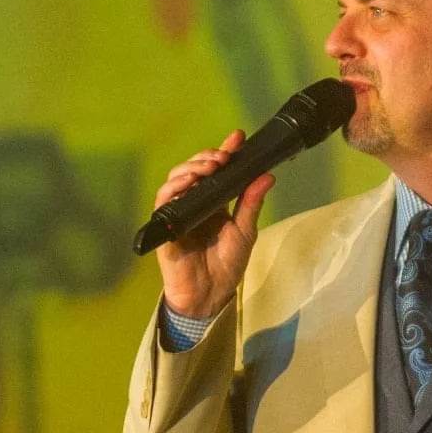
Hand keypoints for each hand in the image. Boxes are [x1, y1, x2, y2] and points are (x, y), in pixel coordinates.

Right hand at [154, 129, 274, 320]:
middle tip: (223, 157)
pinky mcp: (166, 225)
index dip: (224, 150)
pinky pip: (163, 201)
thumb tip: (267, 176)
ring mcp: (178, 212)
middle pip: (194, 169)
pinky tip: (187, 183)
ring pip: (176, 179)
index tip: (237, 136)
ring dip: (191, 168)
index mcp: (215, 202)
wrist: (210, 296)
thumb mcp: (245, 231)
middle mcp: (195, 202)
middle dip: (207, 157)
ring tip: (208, 167)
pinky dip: (174, 188)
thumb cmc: (226, 266)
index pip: (217, 170)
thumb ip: (251, 203)